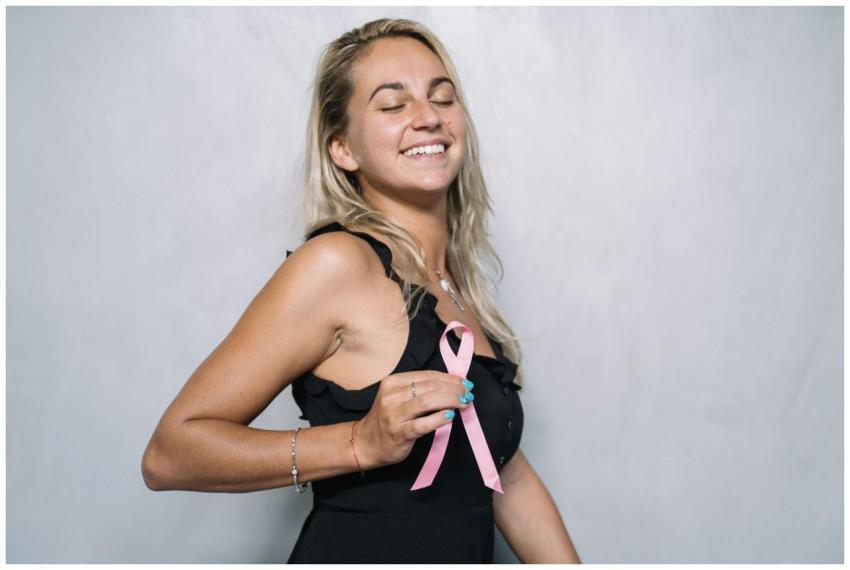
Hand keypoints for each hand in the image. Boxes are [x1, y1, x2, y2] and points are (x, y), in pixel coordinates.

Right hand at [354, 371, 473, 469]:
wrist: (366, 443)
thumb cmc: (387, 419)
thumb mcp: (398, 398)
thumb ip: (419, 390)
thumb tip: (452, 386)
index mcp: (393, 382)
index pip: (427, 375)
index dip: (449, 378)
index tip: (464, 382)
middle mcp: (391, 396)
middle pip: (429, 387)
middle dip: (453, 389)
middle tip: (468, 393)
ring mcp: (394, 414)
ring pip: (427, 402)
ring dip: (450, 400)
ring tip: (464, 402)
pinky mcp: (399, 432)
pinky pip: (423, 424)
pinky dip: (439, 418)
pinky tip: (450, 416)